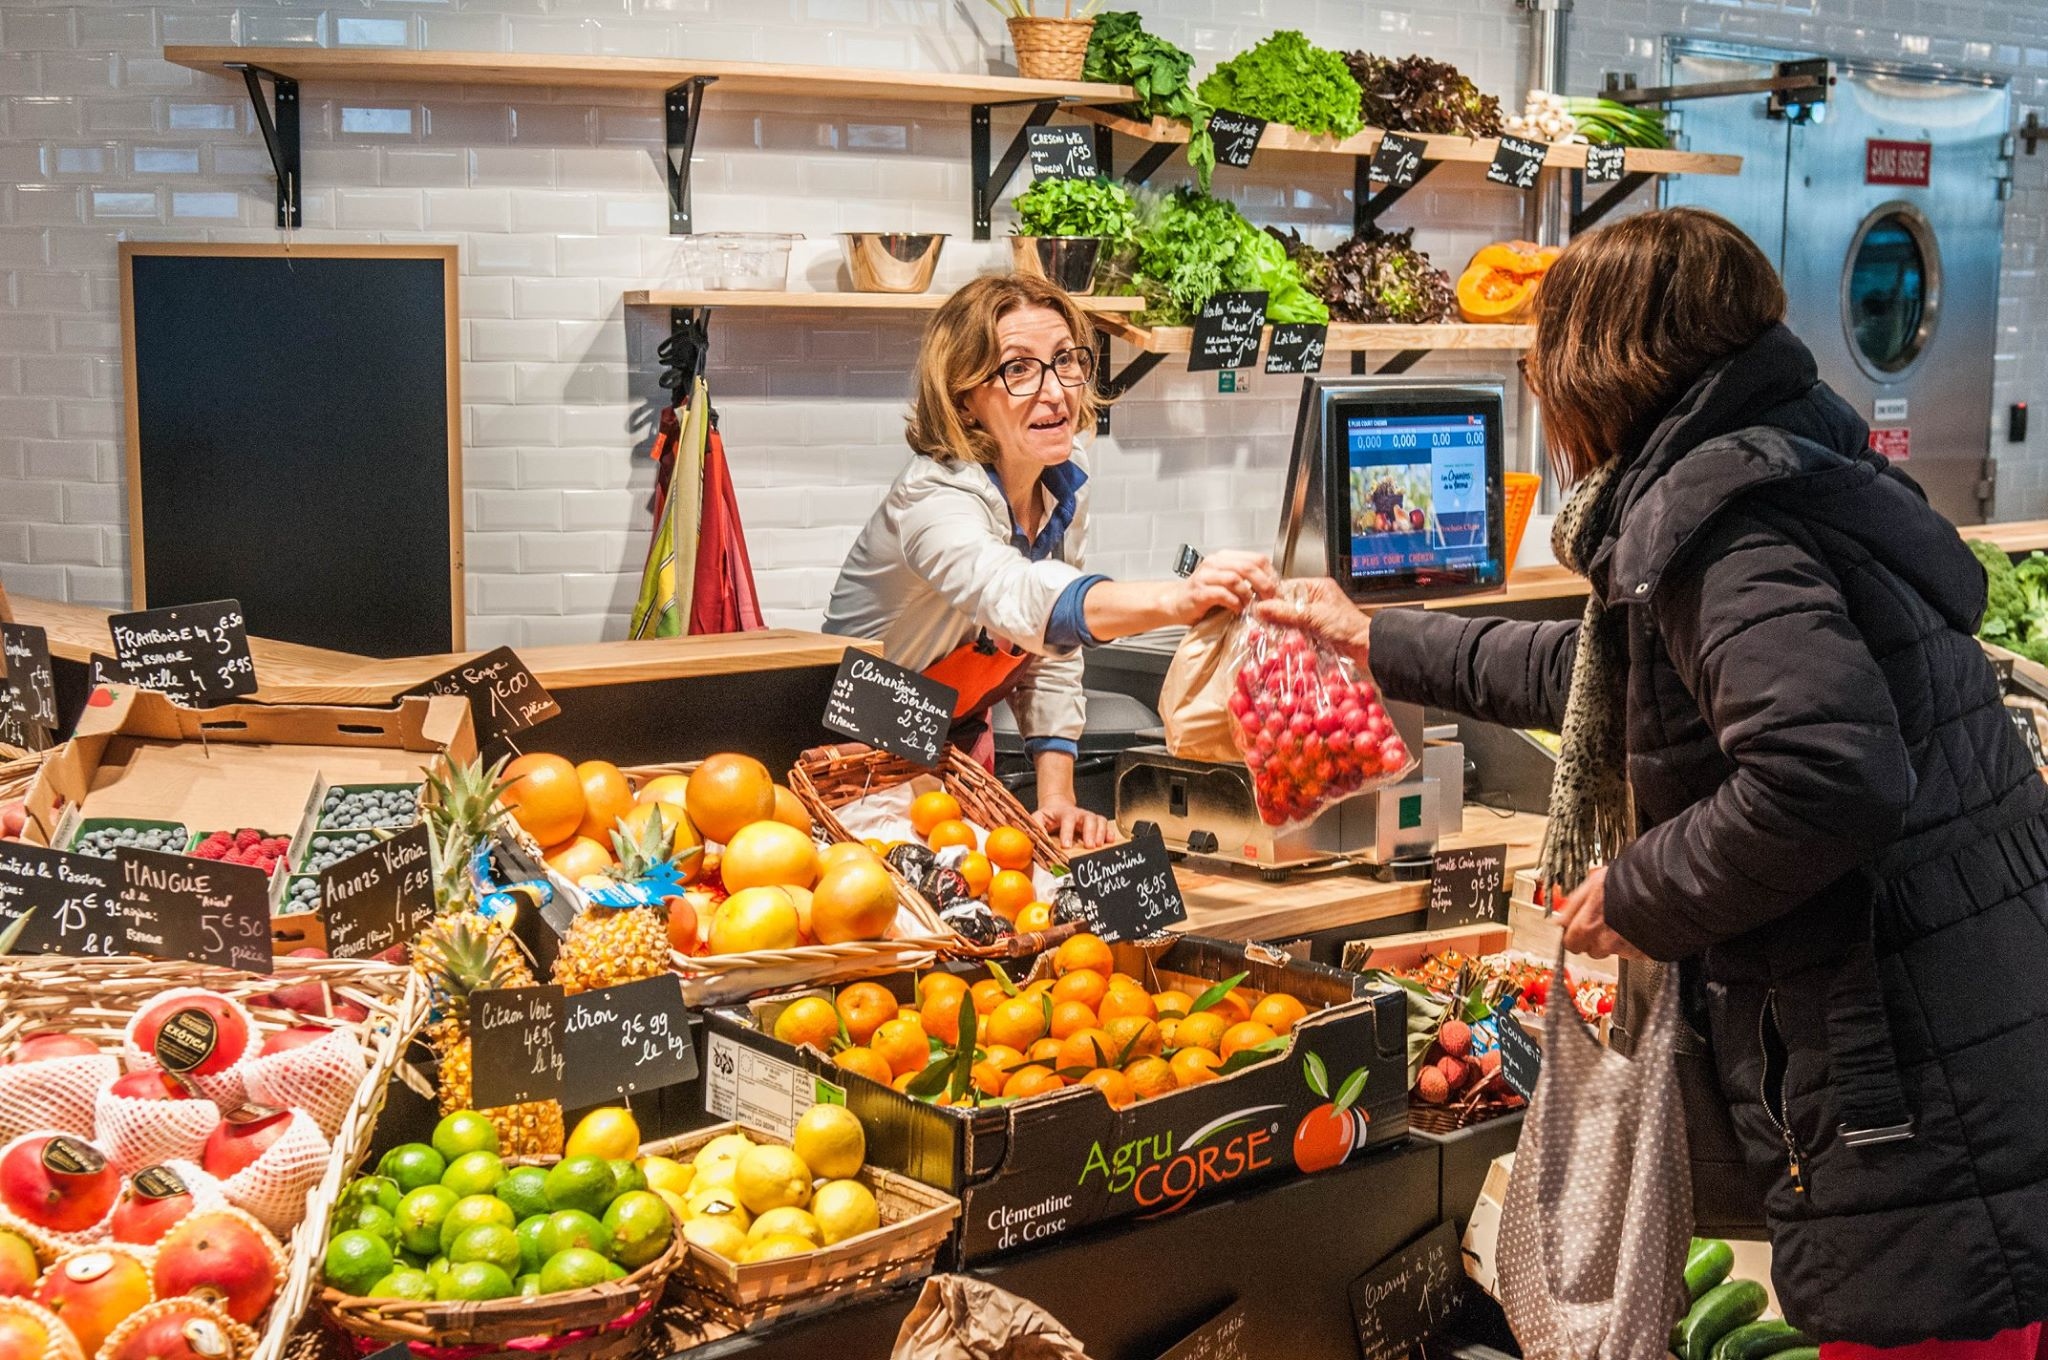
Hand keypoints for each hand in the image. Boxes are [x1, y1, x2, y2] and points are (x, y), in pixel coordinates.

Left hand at [1034, 794, 1115, 849]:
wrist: (1058, 807)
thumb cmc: (1049, 816)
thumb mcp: (1038, 818)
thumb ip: (1036, 826)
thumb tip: (1034, 838)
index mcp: (1064, 812)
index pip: (1067, 820)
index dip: (1068, 832)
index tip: (1067, 845)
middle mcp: (1079, 814)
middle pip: (1088, 819)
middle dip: (1090, 832)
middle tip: (1089, 846)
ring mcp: (1089, 818)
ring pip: (1099, 821)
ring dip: (1100, 833)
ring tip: (1099, 845)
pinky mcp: (1096, 823)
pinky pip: (1105, 825)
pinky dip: (1109, 833)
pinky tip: (1110, 841)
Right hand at [1168, 550, 1279, 625]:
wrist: (1174, 603)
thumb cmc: (1203, 597)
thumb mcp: (1227, 585)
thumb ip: (1246, 583)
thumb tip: (1272, 592)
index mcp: (1225, 558)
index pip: (1257, 558)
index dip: (1271, 574)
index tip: (1277, 591)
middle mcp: (1215, 563)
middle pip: (1248, 566)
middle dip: (1264, 584)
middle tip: (1271, 600)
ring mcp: (1205, 576)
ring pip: (1235, 578)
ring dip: (1248, 595)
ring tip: (1252, 607)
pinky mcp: (1199, 592)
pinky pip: (1222, 594)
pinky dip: (1234, 603)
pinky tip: (1237, 610)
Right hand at [1254, 578, 1371, 664]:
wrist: (1367, 647)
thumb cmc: (1348, 628)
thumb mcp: (1313, 617)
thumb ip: (1286, 612)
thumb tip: (1262, 607)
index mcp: (1317, 587)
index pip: (1286, 587)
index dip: (1271, 597)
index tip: (1257, 608)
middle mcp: (1315, 599)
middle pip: (1286, 604)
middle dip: (1275, 615)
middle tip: (1261, 623)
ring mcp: (1316, 616)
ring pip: (1290, 619)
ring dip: (1282, 627)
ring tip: (1270, 633)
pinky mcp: (1316, 631)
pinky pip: (1297, 631)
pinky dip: (1290, 636)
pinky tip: (1282, 641)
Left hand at [1552, 867, 1649, 961]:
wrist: (1666, 886)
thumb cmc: (1632, 879)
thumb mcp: (1595, 882)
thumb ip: (1574, 904)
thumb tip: (1561, 920)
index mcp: (1588, 921)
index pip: (1568, 939)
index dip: (1572, 931)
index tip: (1576, 926)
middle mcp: (1603, 938)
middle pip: (1585, 949)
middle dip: (1587, 939)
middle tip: (1598, 923)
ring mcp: (1622, 948)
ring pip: (1604, 952)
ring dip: (1608, 941)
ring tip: (1621, 921)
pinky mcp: (1639, 953)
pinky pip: (1627, 953)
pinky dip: (1629, 943)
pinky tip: (1635, 926)